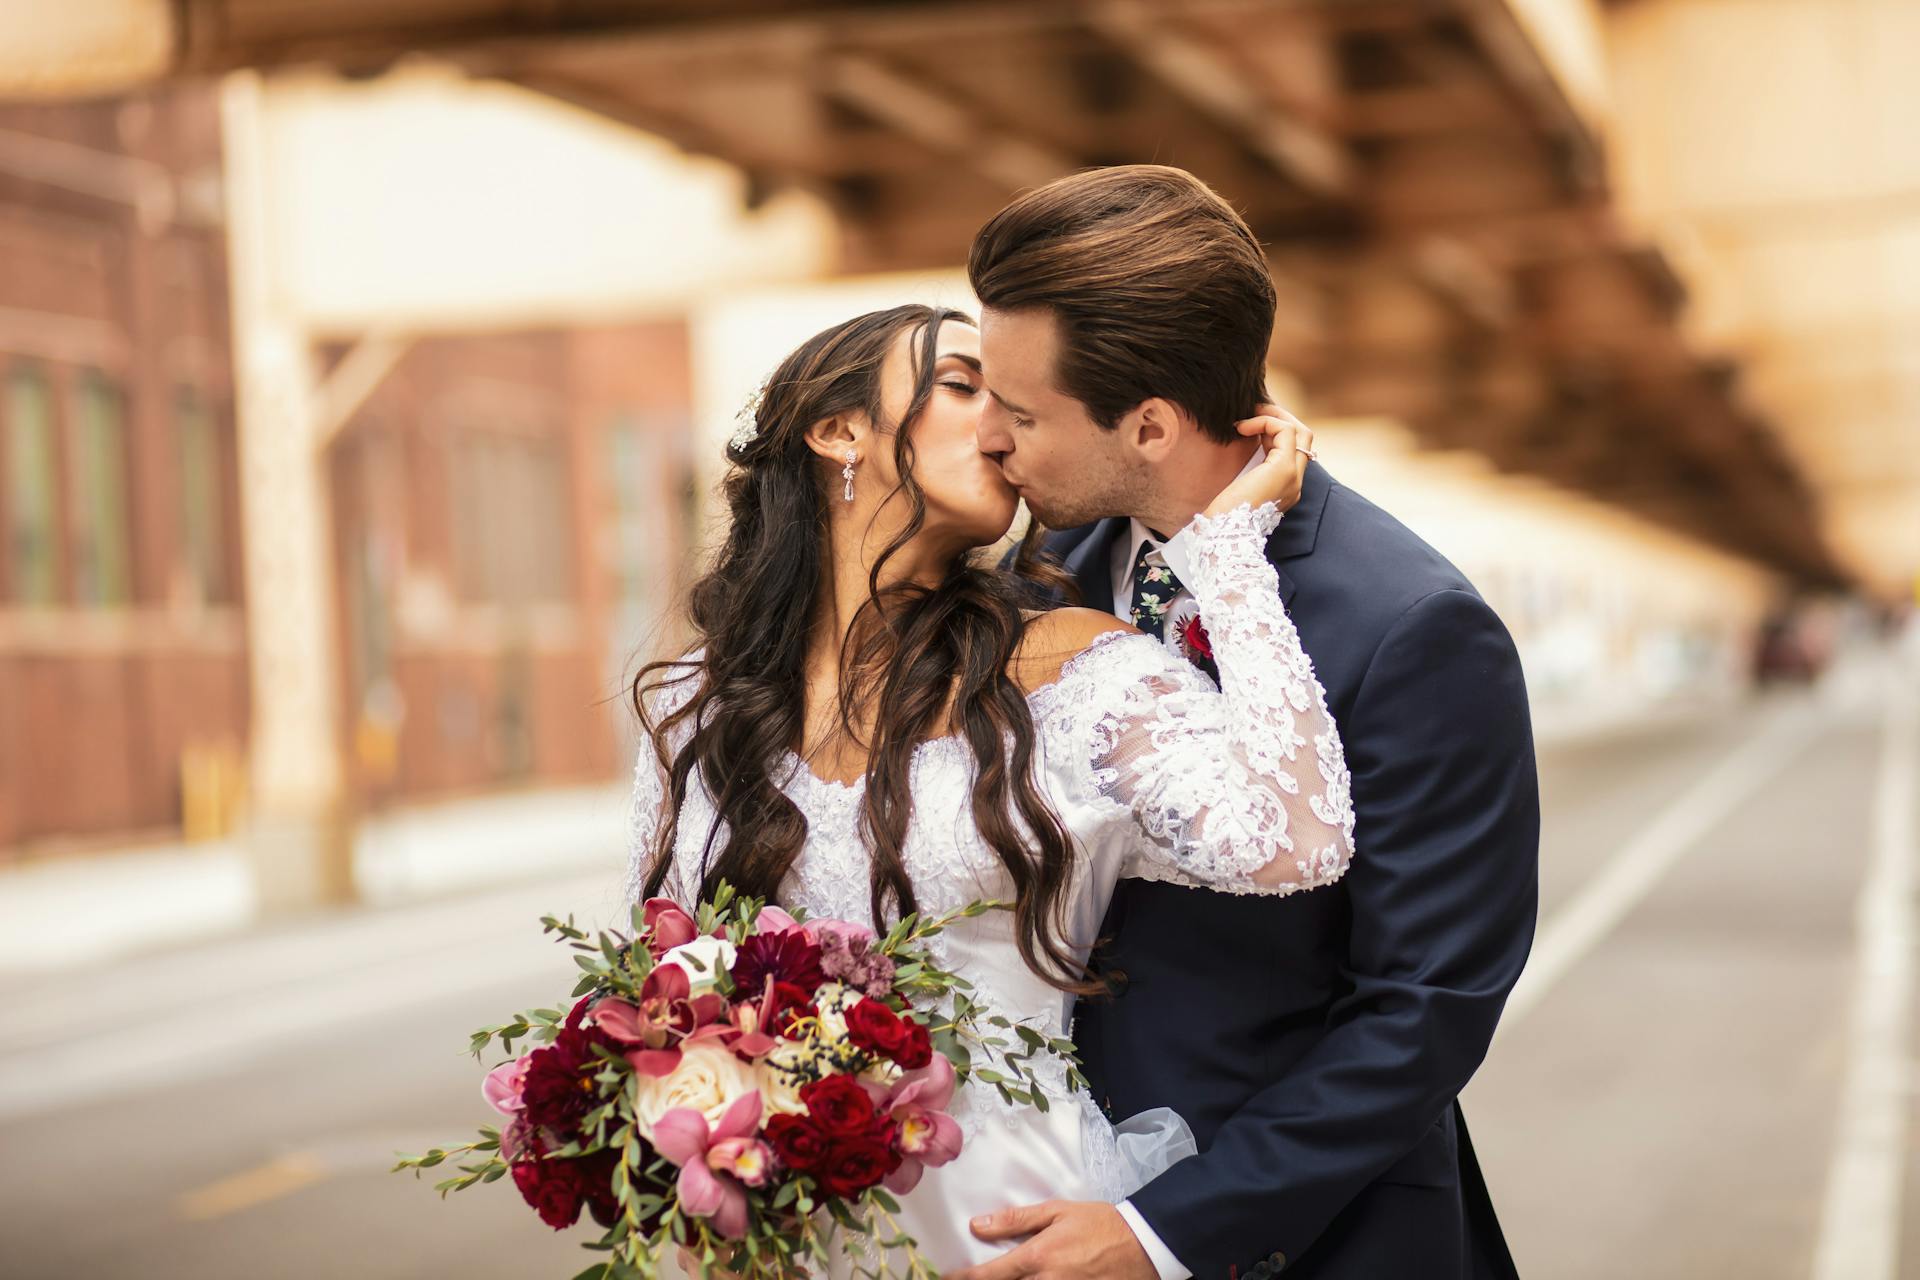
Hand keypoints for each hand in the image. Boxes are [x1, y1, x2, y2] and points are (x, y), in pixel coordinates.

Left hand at [944, 1200, 1159, 1279]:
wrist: (1144, 1244)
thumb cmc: (1099, 1223)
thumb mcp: (1057, 1211)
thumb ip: (1016, 1220)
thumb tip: (978, 1225)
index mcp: (1039, 1257)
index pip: (990, 1275)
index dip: (964, 1279)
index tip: (946, 1277)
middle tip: (965, 1279)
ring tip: (997, 1278)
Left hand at [1203, 404, 1314, 518]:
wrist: (1222, 536)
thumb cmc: (1222, 518)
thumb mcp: (1236, 489)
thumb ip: (1246, 471)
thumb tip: (1238, 446)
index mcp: (1285, 489)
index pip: (1293, 451)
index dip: (1274, 433)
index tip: (1248, 428)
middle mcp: (1294, 483)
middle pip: (1305, 439)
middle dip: (1282, 418)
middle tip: (1256, 410)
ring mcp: (1292, 477)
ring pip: (1300, 432)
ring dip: (1274, 416)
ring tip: (1249, 415)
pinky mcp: (1283, 469)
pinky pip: (1284, 431)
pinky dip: (1265, 422)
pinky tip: (1242, 428)